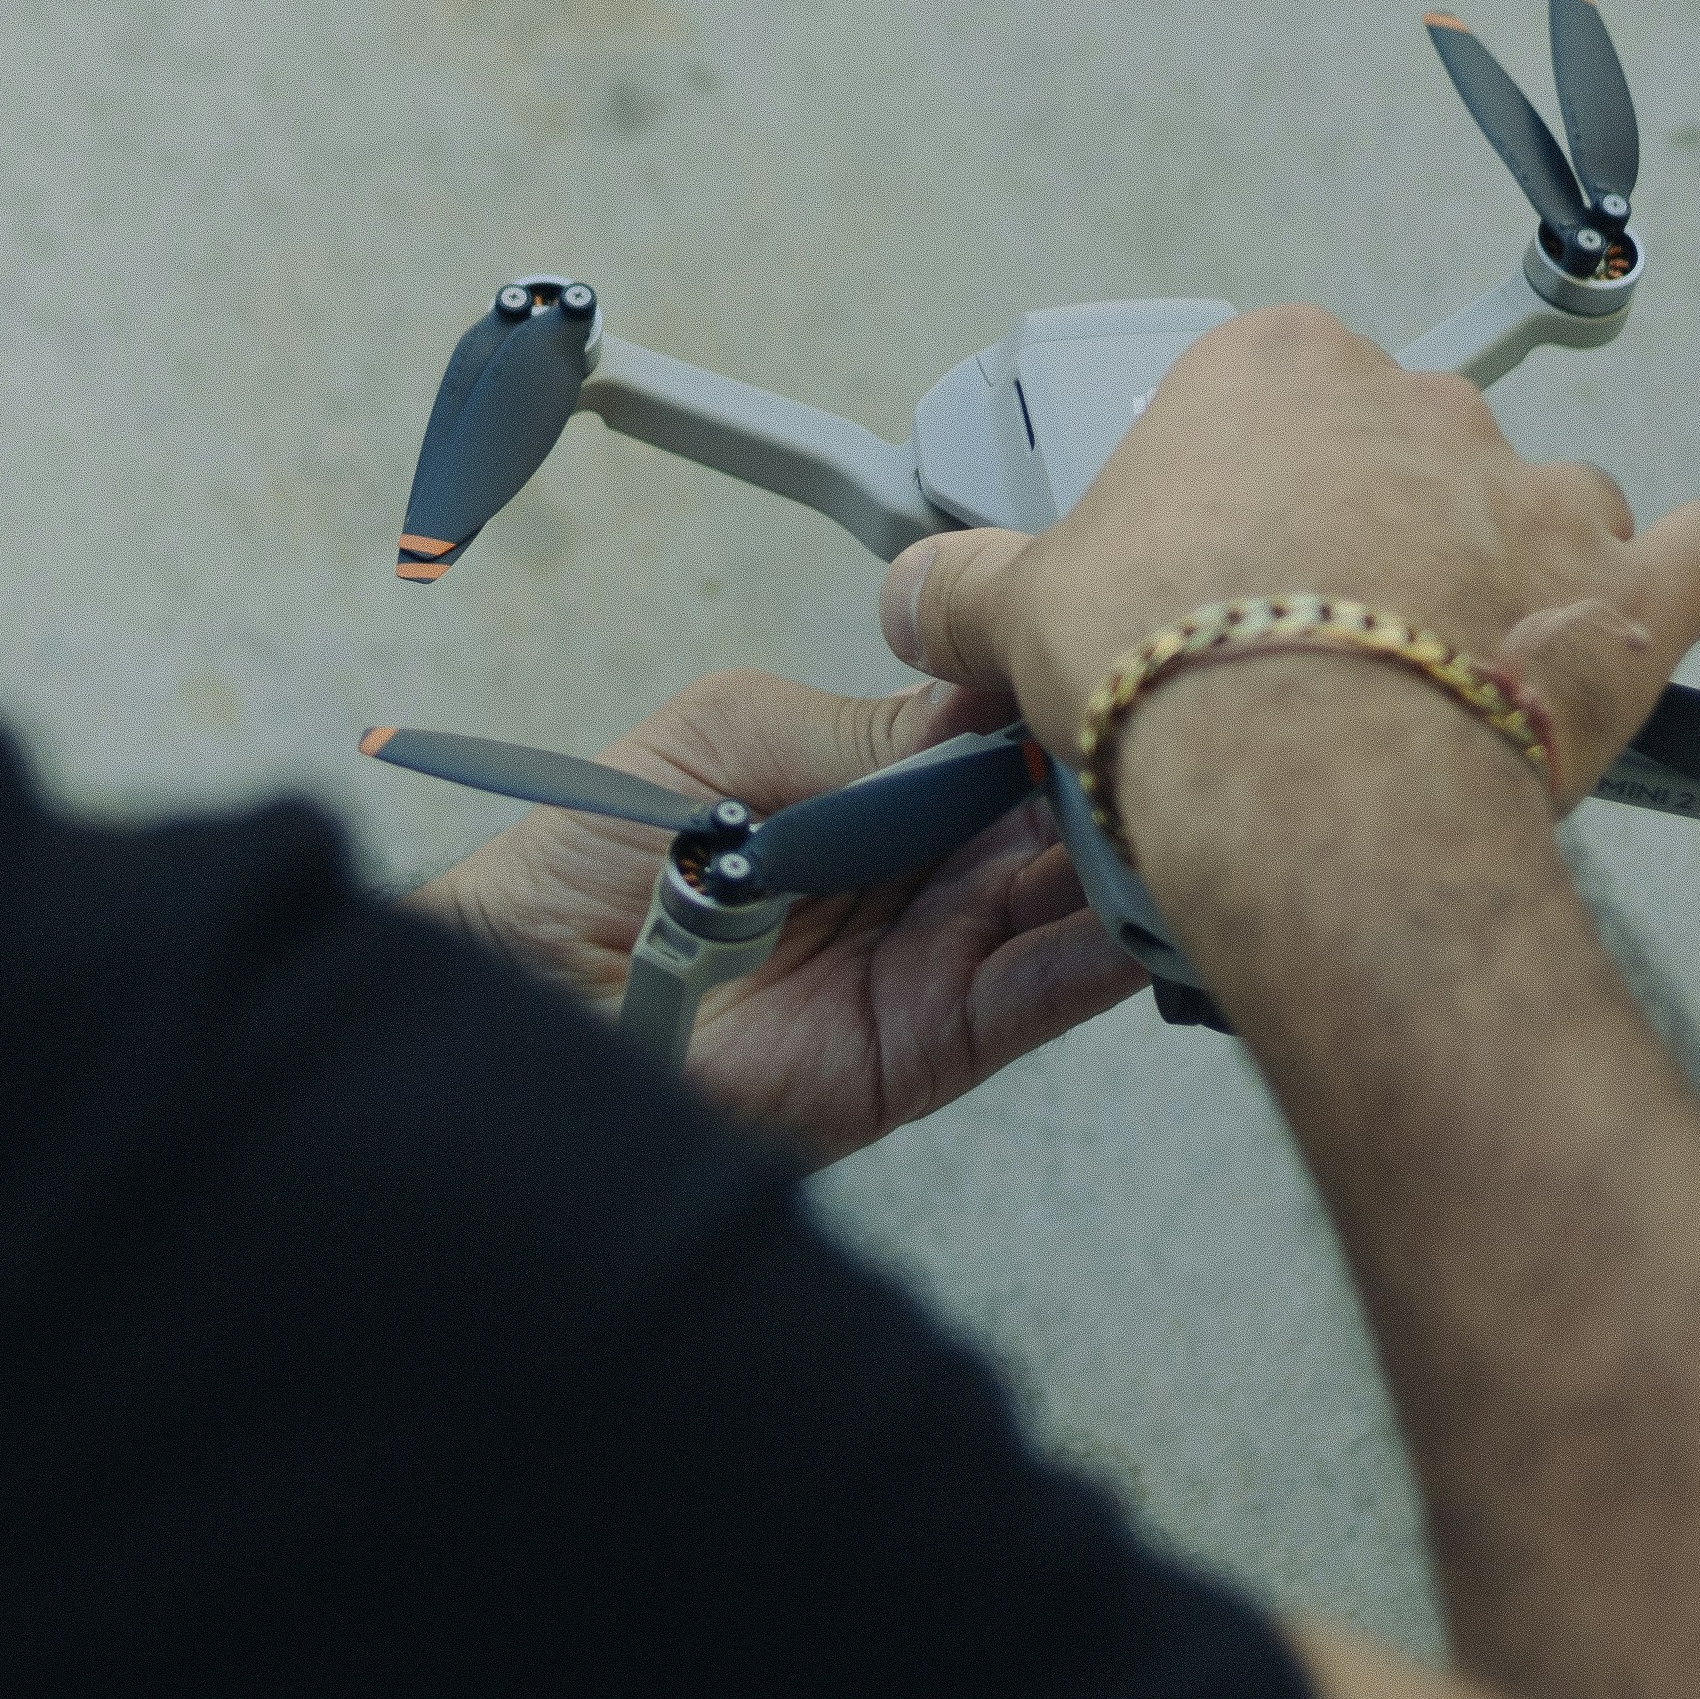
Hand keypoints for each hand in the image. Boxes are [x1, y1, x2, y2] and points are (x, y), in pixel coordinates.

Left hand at [395, 669, 1148, 1162]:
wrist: (520, 1001)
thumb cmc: (580, 866)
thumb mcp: (715, 741)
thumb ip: (850, 727)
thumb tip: (977, 696)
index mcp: (866, 785)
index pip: (994, 731)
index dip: (1048, 698)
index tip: (1104, 655)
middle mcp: (918, 868)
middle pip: (1051, 815)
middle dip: (1106, 774)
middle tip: (1165, 732)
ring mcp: (933, 955)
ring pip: (1068, 902)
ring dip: (1127, 860)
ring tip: (1179, 810)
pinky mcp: (930, 1043)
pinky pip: (1038, 997)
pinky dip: (1100, 959)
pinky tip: (1146, 914)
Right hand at [870, 307, 1699, 812]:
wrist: (1309, 782)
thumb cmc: (1171, 672)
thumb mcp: (1019, 617)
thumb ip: (960, 588)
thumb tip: (912, 593)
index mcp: (1272, 371)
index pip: (1262, 397)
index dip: (1238, 493)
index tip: (1214, 565)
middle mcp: (1417, 405)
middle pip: (1402, 450)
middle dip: (1373, 536)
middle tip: (1311, 644)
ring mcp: (1538, 492)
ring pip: (1543, 508)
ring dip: (1512, 575)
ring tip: (1450, 676)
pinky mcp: (1633, 592)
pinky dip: (1683, 587)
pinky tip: (1641, 627)